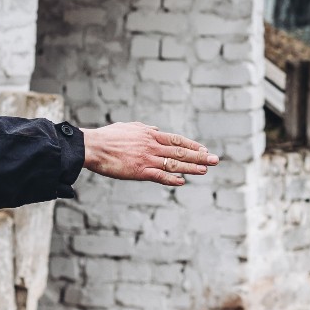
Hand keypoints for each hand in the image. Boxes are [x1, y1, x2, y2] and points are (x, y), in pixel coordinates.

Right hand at [82, 123, 217, 185]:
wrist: (93, 146)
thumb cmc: (109, 137)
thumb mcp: (130, 127)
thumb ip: (145, 130)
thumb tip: (157, 130)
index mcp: (150, 135)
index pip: (177, 140)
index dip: (192, 145)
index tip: (204, 149)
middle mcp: (152, 146)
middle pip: (180, 151)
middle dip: (199, 156)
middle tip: (215, 160)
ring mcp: (147, 159)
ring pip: (174, 164)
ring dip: (191, 168)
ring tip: (205, 170)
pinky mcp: (139, 171)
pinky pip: (159, 176)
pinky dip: (171, 179)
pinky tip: (182, 181)